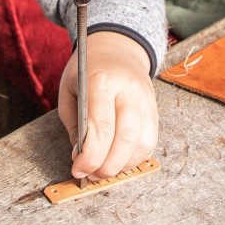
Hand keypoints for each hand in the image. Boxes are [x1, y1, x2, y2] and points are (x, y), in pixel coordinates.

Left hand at [57, 30, 158, 180]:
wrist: (117, 49)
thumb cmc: (88, 72)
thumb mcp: (69, 92)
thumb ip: (75, 126)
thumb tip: (82, 158)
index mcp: (102, 81)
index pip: (101, 127)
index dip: (89, 156)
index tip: (78, 170)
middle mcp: (129, 91)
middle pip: (125, 139)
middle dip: (107, 166)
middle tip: (91, 174)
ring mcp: (146, 101)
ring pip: (142, 144)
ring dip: (122, 165)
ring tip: (104, 168)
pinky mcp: (155, 111)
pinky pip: (151, 142)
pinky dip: (135, 158)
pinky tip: (119, 159)